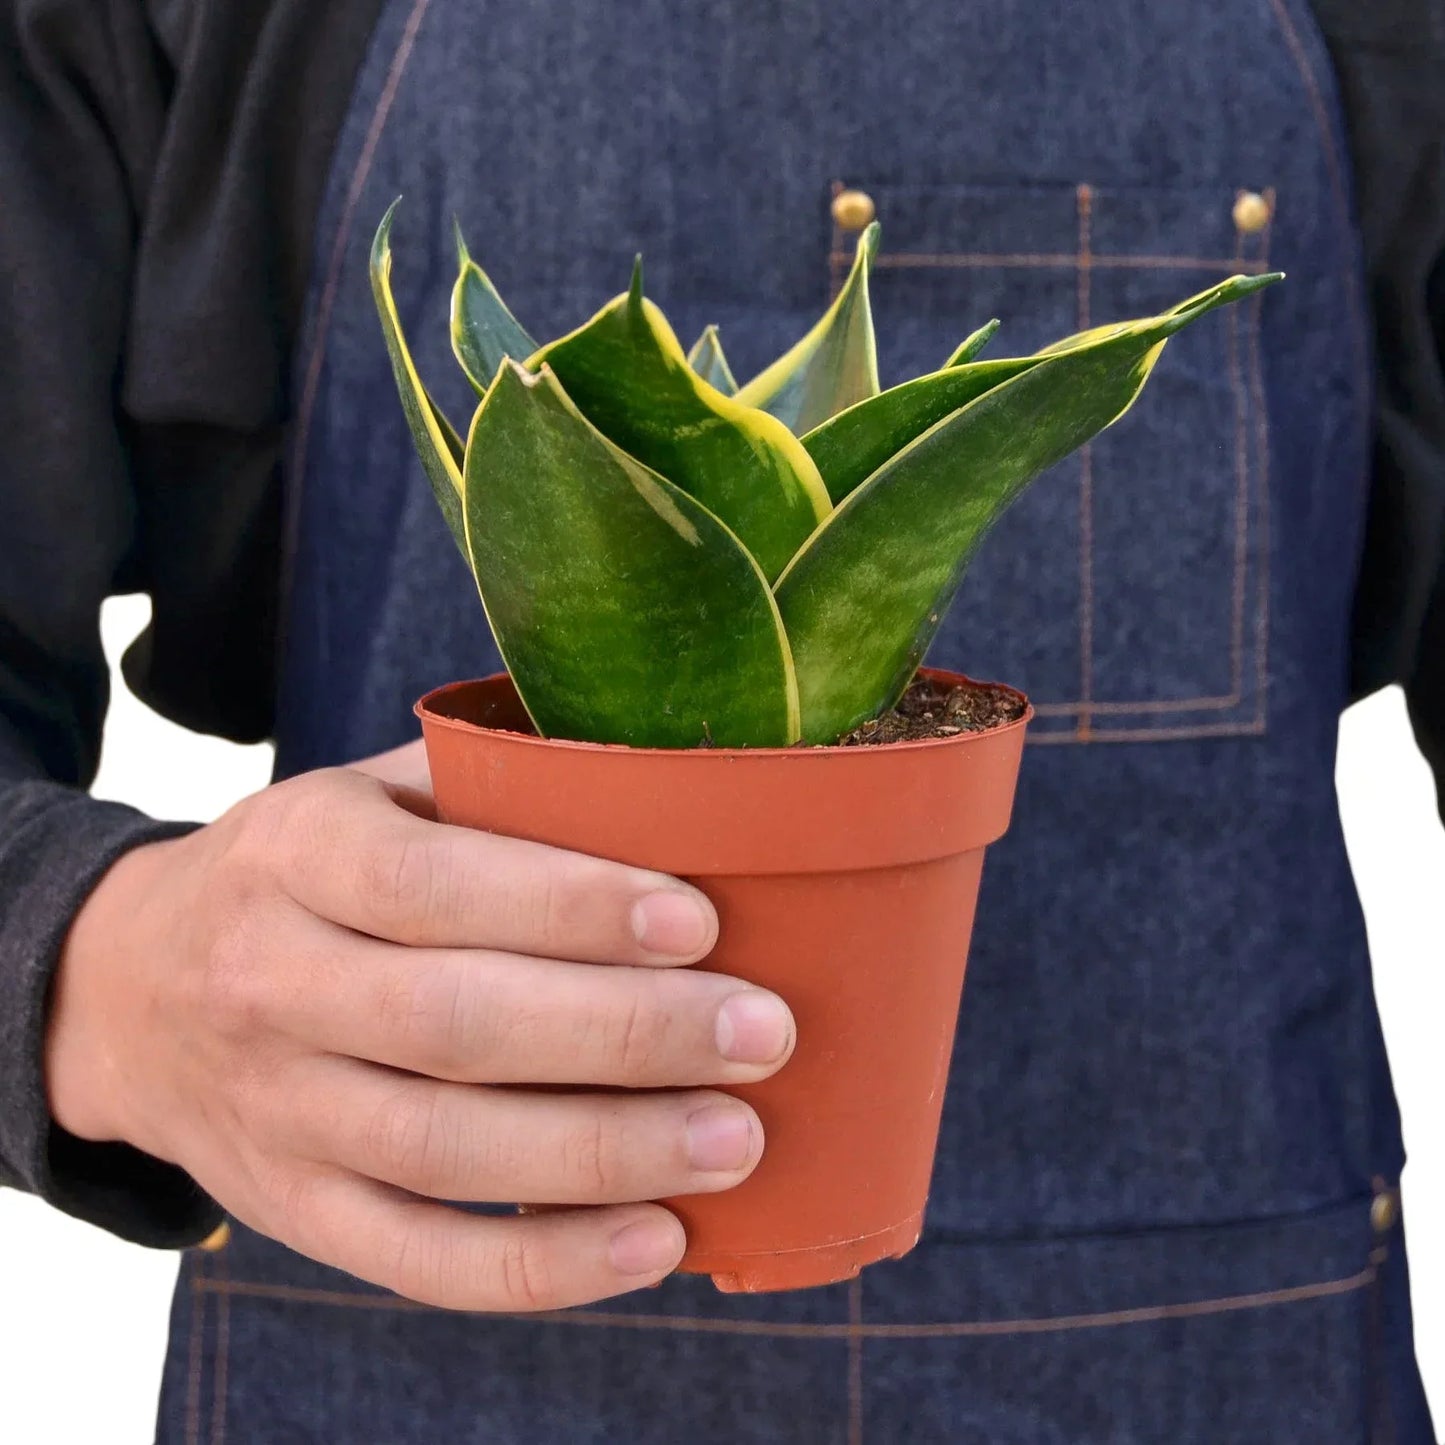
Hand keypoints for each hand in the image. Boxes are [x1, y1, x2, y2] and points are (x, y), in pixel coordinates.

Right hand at [46, 741, 794, 1310]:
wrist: (133, 988)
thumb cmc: (308, 871)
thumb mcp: (366, 794)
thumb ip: (490, 787)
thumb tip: (674, 780)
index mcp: (297, 853)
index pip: (431, 886)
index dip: (568, 906)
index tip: (700, 920)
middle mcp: (270, 983)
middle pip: (453, 1024)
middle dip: (622, 1033)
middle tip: (761, 1031)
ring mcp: (275, 1111)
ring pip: (444, 1151)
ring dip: (606, 1154)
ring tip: (737, 1139)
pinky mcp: (294, 1209)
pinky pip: (417, 1259)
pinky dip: (541, 1265)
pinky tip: (656, 1241)